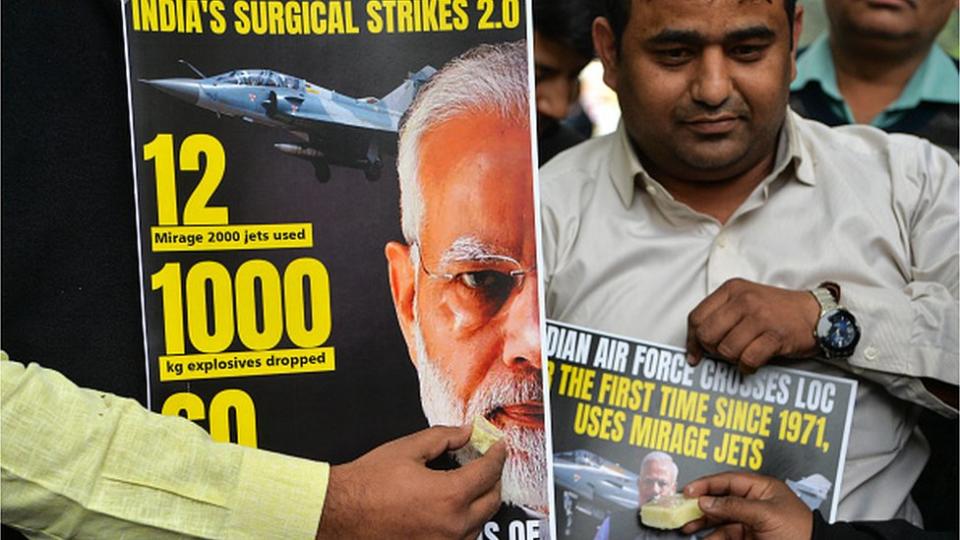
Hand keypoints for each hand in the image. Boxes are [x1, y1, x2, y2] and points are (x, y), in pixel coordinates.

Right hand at [316, 425, 506, 539]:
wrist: (339, 513)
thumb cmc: (368, 483)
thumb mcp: (409, 449)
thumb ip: (445, 437)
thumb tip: (468, 432)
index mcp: (450, 496)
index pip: (489, 472)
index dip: (497, 455)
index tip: (499, 447)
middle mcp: (452, 526)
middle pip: (492, 501)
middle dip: (493, 479)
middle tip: (487, 463)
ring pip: (480, 524)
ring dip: (481, 503)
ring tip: (470, 485)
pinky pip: (462, 539)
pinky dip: (465, 523)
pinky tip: (453, 509)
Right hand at [681, 472, 811, 539]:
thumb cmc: (800, 531)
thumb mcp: (766, 514)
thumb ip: (735, 506)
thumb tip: (707, 501)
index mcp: (762, 489)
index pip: (729, 480)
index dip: (707, 484)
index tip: (689, 490)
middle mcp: (753, 503)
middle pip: (720, 499)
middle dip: (700, 505)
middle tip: (682, 510)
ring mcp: (750, 522)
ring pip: (719, 519)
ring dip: (702, 522)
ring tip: (686, 527)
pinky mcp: (748, 538)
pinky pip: (724, 535)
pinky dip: (712, 537)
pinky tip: (702, 538)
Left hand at [686, 279, 819, 372]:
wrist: (815, 313)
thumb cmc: (777, 311)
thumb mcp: (744, 301)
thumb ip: (719, 317)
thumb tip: (694, 347)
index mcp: (731, 289)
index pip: (696, 317)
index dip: (693, 340)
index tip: (696, 353)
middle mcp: (743, 300)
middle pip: (707, 335)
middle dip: (712, 350)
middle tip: (725, 352)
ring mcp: (760, 317)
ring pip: (726, 349)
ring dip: (732, 359)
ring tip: (744, 353)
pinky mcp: (775, 335)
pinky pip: (747, 359)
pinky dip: (747, 366)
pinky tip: (753, 362)